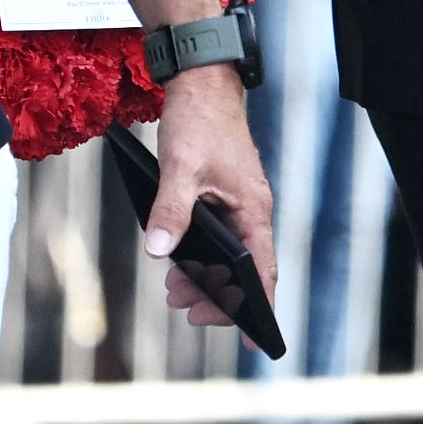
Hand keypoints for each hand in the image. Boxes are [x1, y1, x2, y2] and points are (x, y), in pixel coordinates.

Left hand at [140, 66, 275, 326]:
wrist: (202, 82)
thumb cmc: (198, 121)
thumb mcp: (179, 167)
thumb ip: (170, 211)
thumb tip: (159, 252)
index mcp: (253, 208)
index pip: (263, 270)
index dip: (260, 307)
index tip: (256, 341)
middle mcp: (252, 210)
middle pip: (245, 271)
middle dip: (218, 297)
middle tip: (186, 313)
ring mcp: (239, 203)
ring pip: (229, 255)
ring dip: (204, 277)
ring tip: (174, 293)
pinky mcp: (223, 195)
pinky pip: (218, 237)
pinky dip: (200, 255)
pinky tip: (176, 262)